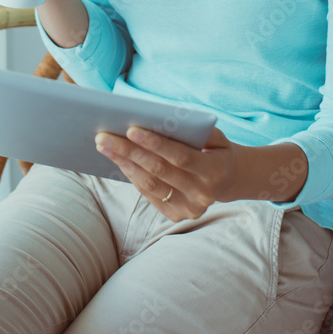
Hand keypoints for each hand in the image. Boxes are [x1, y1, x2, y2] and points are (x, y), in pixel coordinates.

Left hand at [94, 125, 240, 219]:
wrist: (228, 179)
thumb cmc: (215, 149)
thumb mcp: (215, 136)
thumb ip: (195, 129)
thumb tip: (162, 118)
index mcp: (214, 171)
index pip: (179, 156)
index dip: (154, 143)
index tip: (130, 129)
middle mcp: (202, 194)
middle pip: (159, 170)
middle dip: (129, 152)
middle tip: (104, 137)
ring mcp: (189, 208)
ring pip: (150, 184)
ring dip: (124, 164)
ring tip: (104, 147)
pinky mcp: (176, 215)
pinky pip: (149, 194)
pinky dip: (132, 176)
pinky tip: (119, 161)